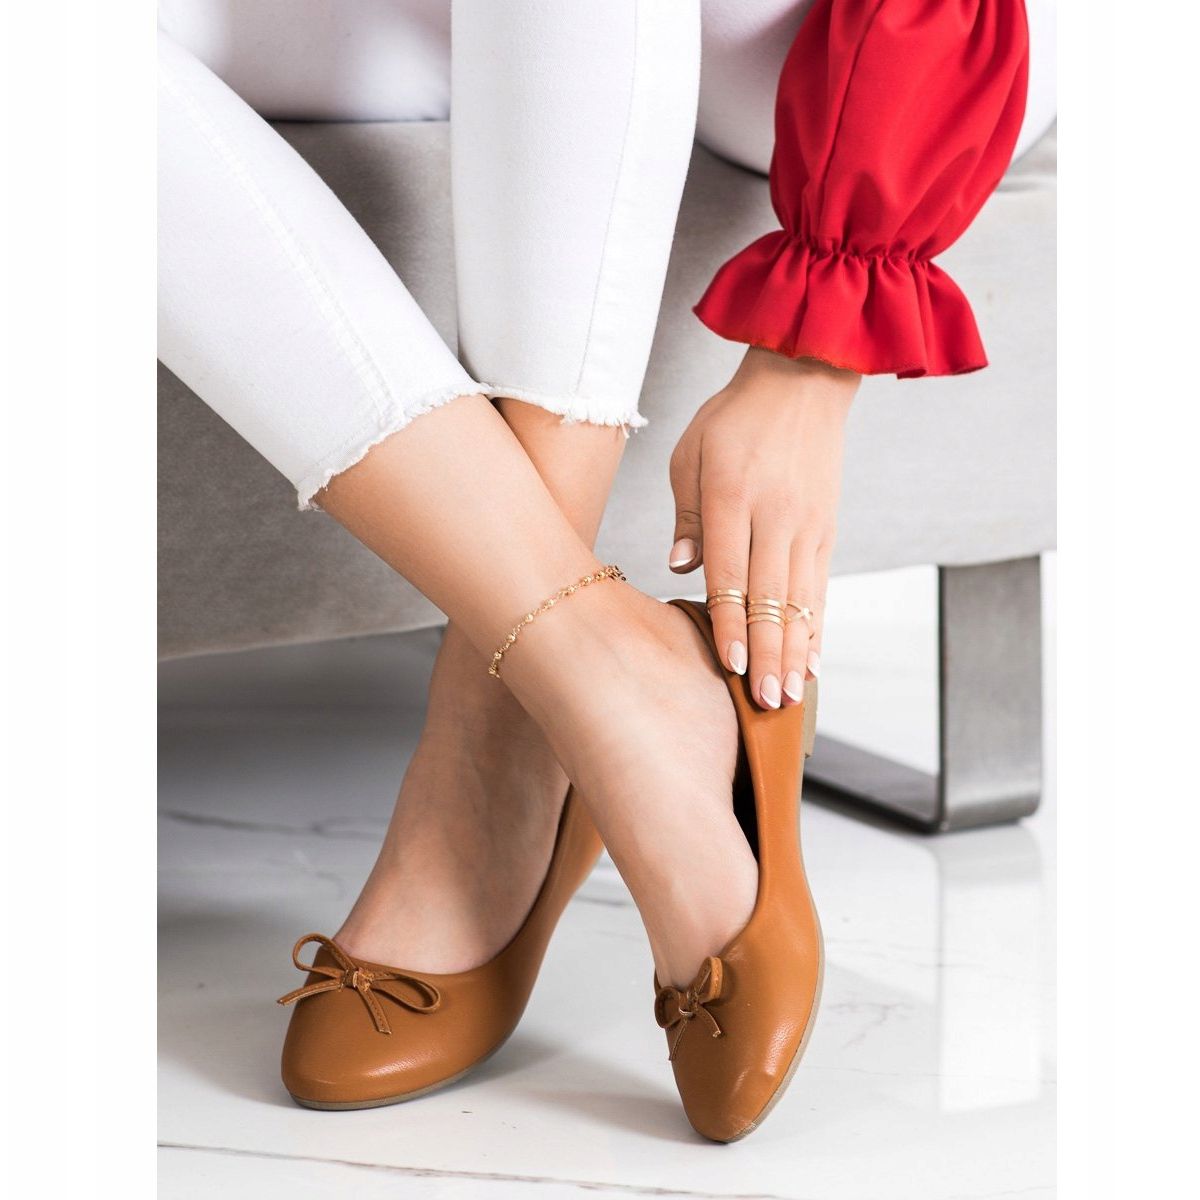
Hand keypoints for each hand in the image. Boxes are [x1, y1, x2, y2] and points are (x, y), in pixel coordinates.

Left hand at [668, 348, 858, 708]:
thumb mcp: (690, 453)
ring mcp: (807, 525)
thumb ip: (686, 514)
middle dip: (767, 654)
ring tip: (790, 696)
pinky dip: (817, 628)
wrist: (803, 380)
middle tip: (765, 702)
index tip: (731, 666)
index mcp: (733, 497)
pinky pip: (820, 588)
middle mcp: (775, 516)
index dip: (731, 623)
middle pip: (770, 598)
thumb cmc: (733, 419)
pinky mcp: (827, 529)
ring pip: (800, 601)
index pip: (731, 573)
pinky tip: (814, 660)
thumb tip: (680, 566)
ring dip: (795, 652)